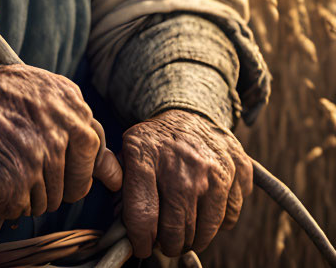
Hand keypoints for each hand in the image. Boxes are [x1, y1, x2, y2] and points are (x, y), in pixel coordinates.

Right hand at [0, 64, 121, 218]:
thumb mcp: (37, 96)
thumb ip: (77, 130)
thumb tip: (116, 175)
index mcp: (71, 102)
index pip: (92, 152)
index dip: (69, 165)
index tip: (43, 159)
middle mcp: (62, 126)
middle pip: (72, 186)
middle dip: (45, 184)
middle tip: (12, 159)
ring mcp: (41, 155)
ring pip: (44, 202)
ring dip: (17, 192)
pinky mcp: (17, 180)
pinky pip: (16, 211)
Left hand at [121, 108, 253, 257]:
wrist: (190, 113)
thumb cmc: (156, 142)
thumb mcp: (129, 152)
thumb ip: (122, 186)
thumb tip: (121, 226)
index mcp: (146, 154)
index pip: (142, 215)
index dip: (140, 240)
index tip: (141, 246)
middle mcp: (182, 162)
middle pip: (175, 231)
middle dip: (167, 244)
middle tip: (165, 240)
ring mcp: (214, 167)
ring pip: (204, 232)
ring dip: (193, 239)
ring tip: (183, 228)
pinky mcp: (238, 171)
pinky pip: (229, 219)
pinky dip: (217, 222)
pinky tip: (205, 207)